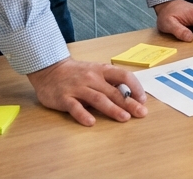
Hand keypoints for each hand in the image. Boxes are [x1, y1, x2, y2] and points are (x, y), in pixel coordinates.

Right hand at [26, 58, 145, 126]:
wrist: (49, 70)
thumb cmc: (77, 73)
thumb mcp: (96, 72)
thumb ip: (110, 82)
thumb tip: (130, 96)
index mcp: (102, 70)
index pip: (124, 76)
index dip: (135, 87)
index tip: (142, 99)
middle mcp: (91, 78)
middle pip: (113, 91)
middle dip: (129, 103)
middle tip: (141, 113)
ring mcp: (77, 88)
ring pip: (98, 99)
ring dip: (112, 109)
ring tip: (124, 118)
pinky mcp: (64, 98)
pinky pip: (74, 107)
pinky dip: (83, 114)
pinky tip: (91, 122)